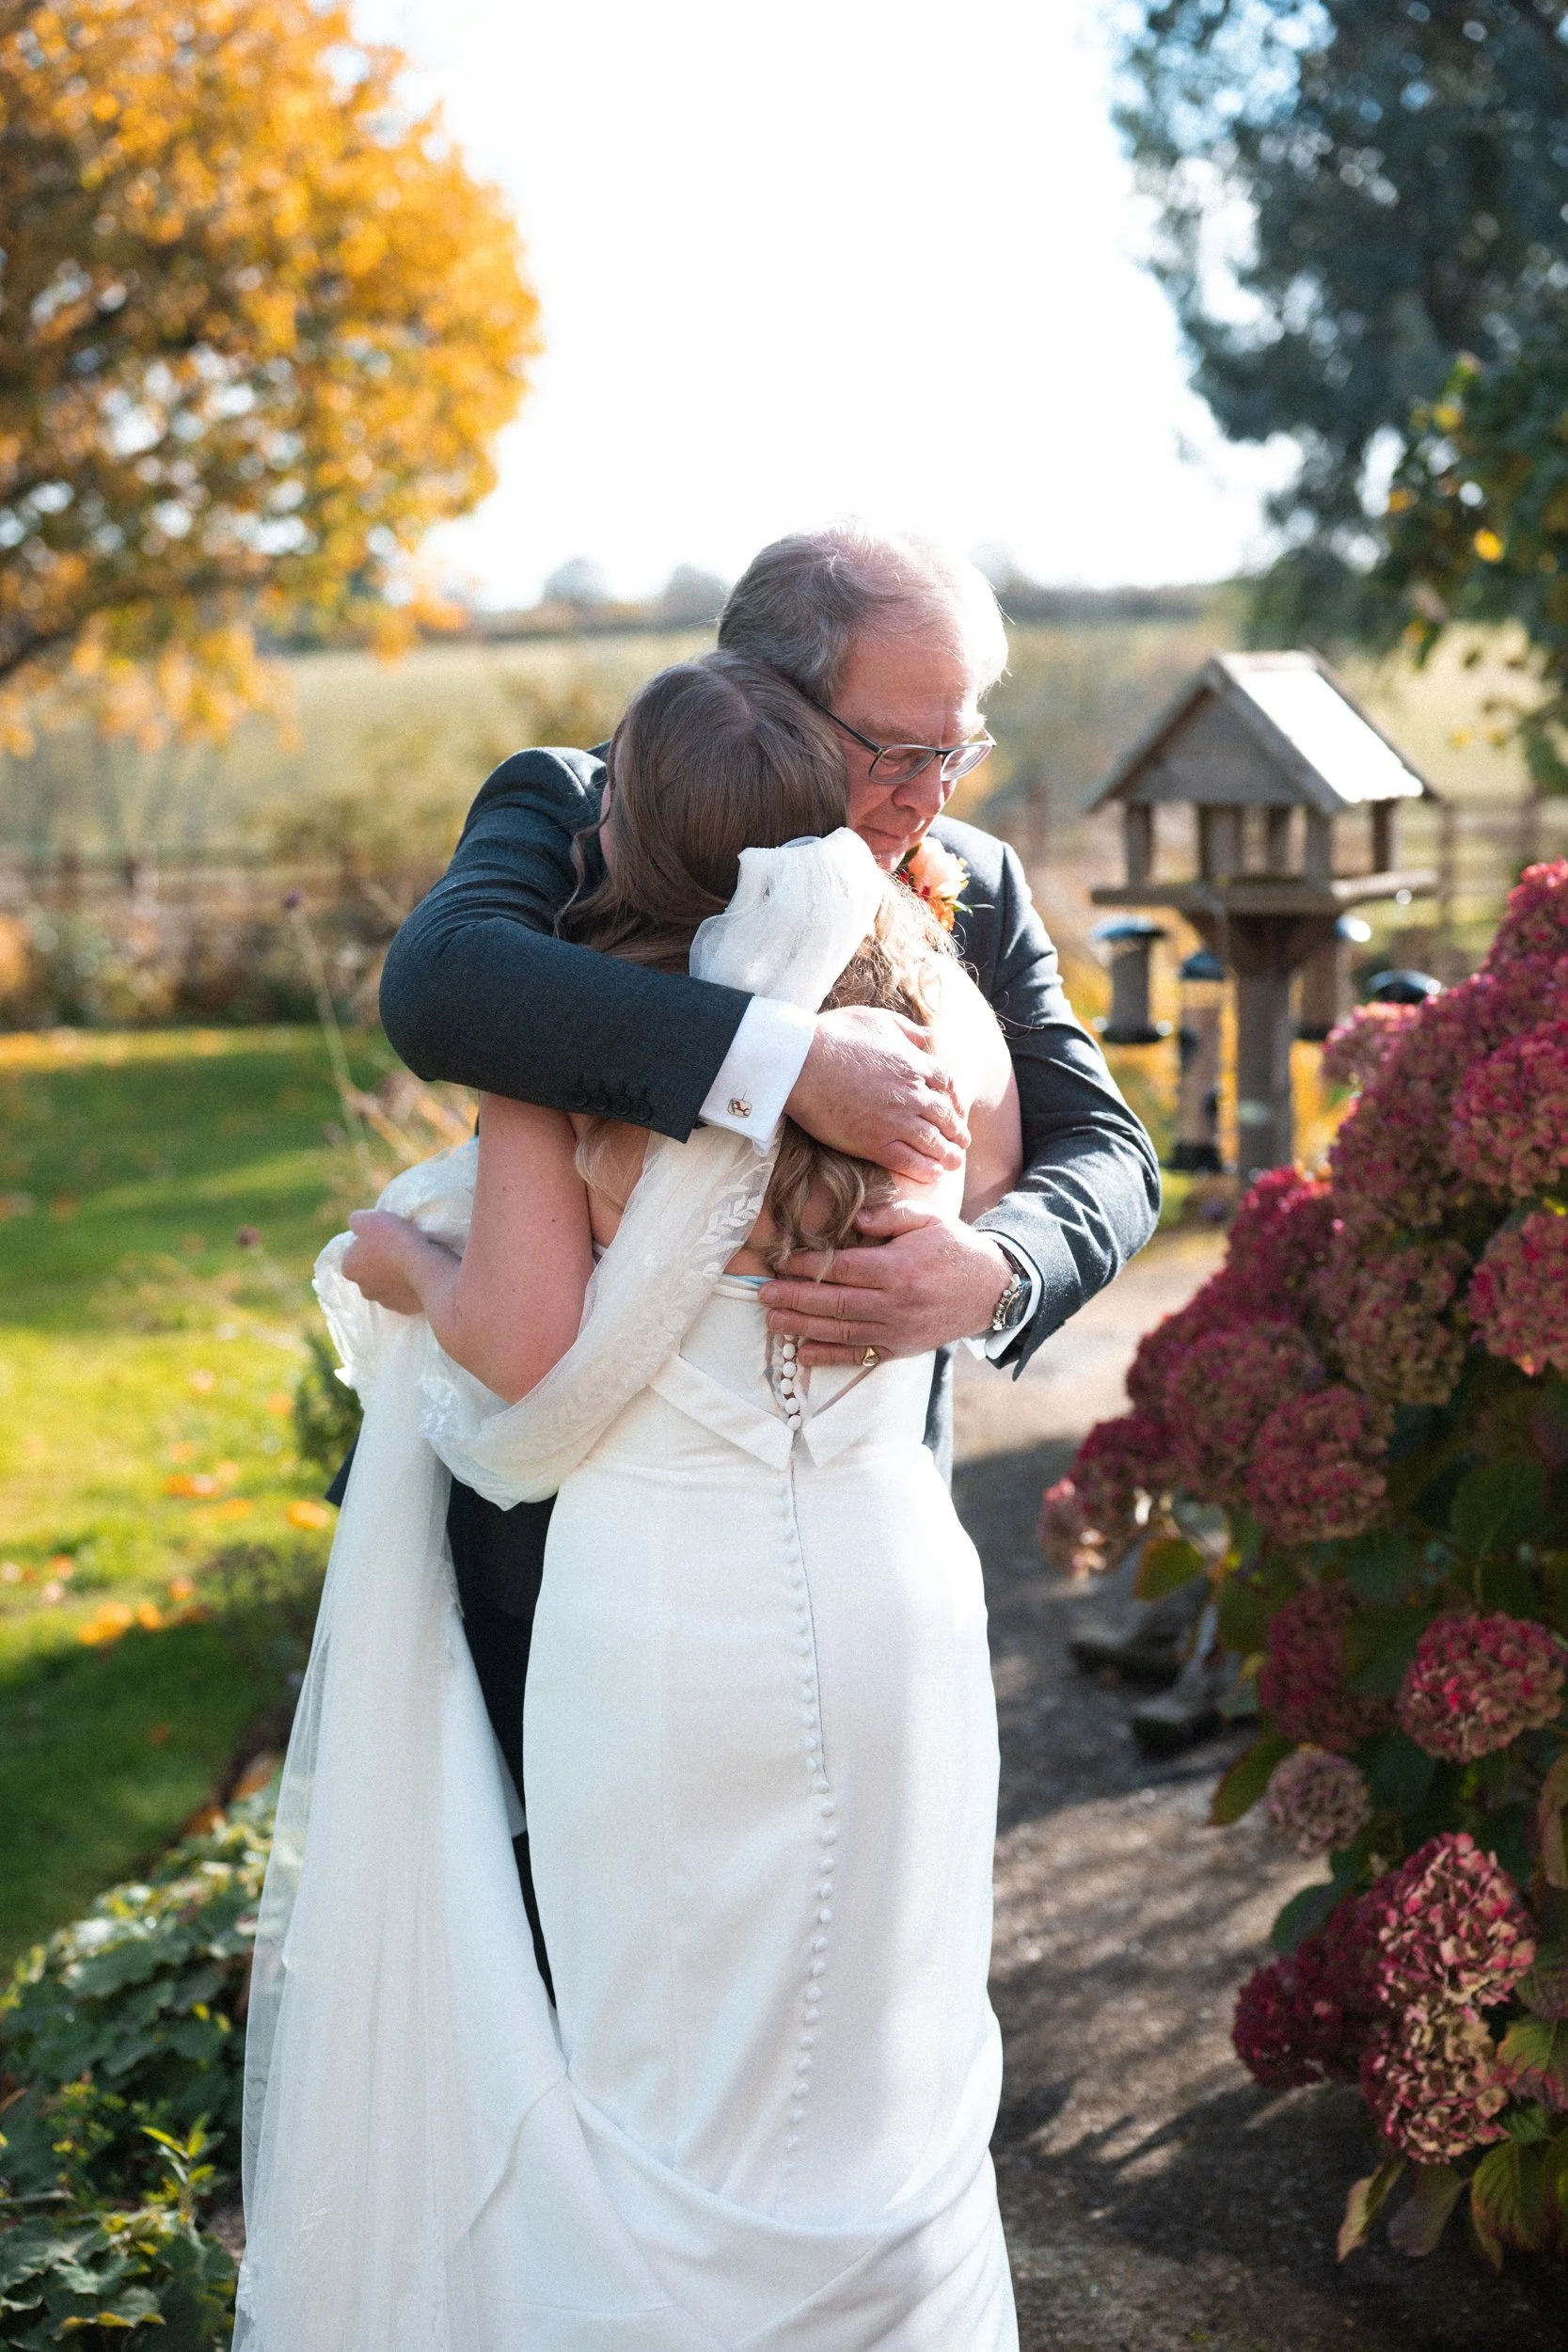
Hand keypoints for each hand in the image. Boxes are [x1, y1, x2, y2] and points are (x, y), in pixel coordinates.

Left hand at [342, 1209, 425, 1314]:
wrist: (425, 1267)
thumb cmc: (394, 1240)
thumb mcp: (369, 1218)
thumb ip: (356, 1221)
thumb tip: (356, 1224)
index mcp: (348, 1267)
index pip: (354, 1253)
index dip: (369, 1243)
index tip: (384, 1237)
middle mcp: (363, 1289)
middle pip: (370, 1272)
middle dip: (380, 1263)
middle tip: (397, 1249)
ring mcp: (384, 1301)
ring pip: (387, 1285)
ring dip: (395, 1276)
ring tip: (411, 1262)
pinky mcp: (404, 1309)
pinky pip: (405, 1295)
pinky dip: (410, 1286)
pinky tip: (419, 1274)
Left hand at [761, 1198, 1015, 1366]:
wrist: (993, 1290)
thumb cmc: (955, 1249)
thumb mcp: (929, 1219)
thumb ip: (890, 1215)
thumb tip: (855, 1217)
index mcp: (898, 1268)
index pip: (843, 1269)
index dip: (809, 1267)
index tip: (783, 1263)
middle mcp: (895, 1303)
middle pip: (835, 1302)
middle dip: (795, 1299)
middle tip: (763, 1294)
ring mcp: (897, 1329)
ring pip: (841, 1331)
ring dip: (803, 1328)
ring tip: (773, 1321)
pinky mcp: (901, 1348)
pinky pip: (860, 1356)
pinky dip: (830, 1357)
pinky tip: (804, 1355)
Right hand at [785, 1005, 967, 1179]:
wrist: (801, 1062)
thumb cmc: (832, 1035)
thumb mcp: (875, 1018)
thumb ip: (905, 1029)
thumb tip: (928, 1034)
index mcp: (912, 1062)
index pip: (946, 1084)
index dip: (953, 1099)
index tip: (955, 1109)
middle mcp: (911, 1093)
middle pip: (945, 1116)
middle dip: (956, 1131)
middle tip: (962, 1142)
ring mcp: (895, 1120)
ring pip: (932, 1142)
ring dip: (947, 1155)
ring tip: (954, 1163)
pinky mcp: (875, 1142)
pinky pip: (909, 1161)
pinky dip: (925, 1170)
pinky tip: (933, 1175)